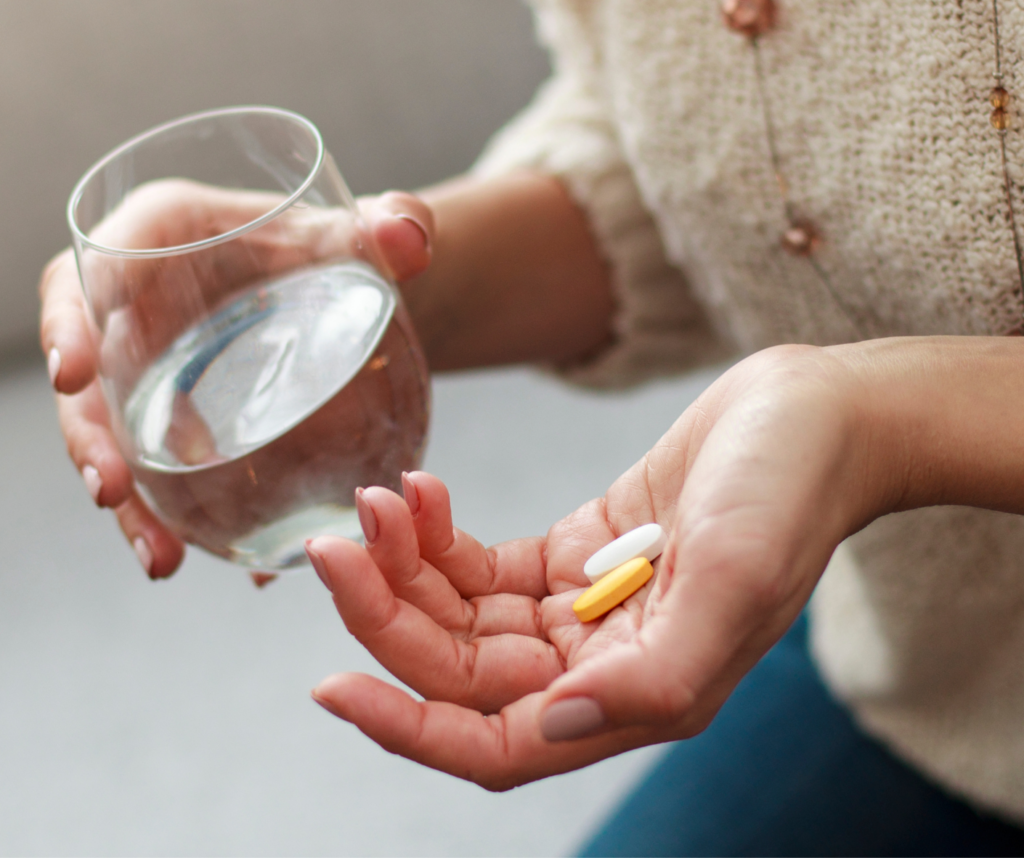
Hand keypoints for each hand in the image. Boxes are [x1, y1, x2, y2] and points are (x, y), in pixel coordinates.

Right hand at [40, 181, 434, 577]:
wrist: (347, 294)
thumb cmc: (338, 247)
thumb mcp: (369, 234)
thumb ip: (396, 226)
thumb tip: (408, 241)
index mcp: (167, 238)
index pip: (98, 267)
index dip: (71, 319)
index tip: (74, 373)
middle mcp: (142, 307)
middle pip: (90, 371)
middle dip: (88, 433)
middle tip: (110, 489)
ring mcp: (156, 369)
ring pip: (118, 437)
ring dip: (132, 502)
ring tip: (160, 558)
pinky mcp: (180, 418)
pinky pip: (165, 471)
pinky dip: (183, 520)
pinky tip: (216, 562)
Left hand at [308, 345, 890, 788]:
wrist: (813, 416)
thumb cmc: (791, 493)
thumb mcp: (735, 581)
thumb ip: (654, 673)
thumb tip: (551, 724)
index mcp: (639, 693)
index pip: (494, 743)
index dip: (408, 728)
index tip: (332, 685)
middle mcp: (601, 664)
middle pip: (458, 669)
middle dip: (387, 611)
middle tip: (337, 541)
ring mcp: (582, 609)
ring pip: (458, 615)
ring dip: (405, 564)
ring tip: (378, 498)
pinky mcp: (574, 553)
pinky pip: (482, 564)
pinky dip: (440, 535)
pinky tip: (420, 492)